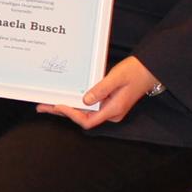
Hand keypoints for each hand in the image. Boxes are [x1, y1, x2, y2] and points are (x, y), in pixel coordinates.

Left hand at [39, 56, 160, 128]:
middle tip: (43, 106)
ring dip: (67, 109)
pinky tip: (65, 99)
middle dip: (63, 112)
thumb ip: (101, 89)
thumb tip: (85, 100)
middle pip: (83, 118)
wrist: (148, 71)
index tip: (59, 105)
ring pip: (85, 113)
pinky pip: (89, 108)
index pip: (88, 120)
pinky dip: (76, 104)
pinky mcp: (108, 104)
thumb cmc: (135, 72)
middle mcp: (111, 114)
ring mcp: (110, 110)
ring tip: (48, 104)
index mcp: (114, 110)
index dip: (72, 115)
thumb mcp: (116, 78)